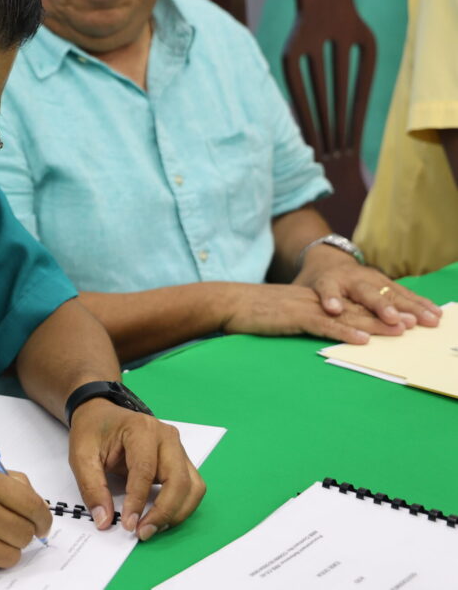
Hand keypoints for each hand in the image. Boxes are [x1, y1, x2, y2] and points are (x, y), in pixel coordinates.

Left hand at [68, 400, 204, 541]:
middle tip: (142, 532)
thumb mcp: (81, 456)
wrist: (101, 414)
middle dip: (164, 512)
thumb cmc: (92, 431)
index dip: (138, 501)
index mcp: (141, 429)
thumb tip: (104, 520)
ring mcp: (177, 448)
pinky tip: (160, 518)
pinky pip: (191, 487)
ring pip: (192, 486)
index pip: (145, 470)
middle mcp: (167, 437)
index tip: (128, 524)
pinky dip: (180, 506)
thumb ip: (91, 487)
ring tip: (152, 528)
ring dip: (177, 512)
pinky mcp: (180, 460)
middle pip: (178, 480)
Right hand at [219, 282, 412, 344]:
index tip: (396, 317)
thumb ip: (297, 320)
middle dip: (384, 315)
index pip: (349, 304)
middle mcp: (314, 299)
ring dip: (375, 324)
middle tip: (410, 323)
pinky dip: (347, 332)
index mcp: (312, 298)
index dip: (374, 311)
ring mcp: (306, 306)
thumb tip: (309, 331)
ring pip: (348, 315)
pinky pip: (326, 325)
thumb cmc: (248, 312)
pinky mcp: (295, 316)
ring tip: (399, 331)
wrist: (227, 302)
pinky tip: (363, 339)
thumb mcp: (278, 315)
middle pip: (355, 307)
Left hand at [293, 248, 441, 329]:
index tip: (333, 309)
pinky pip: (404, 293)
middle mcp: (351, 278)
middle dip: (381, 306)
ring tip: (424, 321)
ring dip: (409, 307)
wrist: (325, 259)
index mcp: (326, 281)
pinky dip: (419, 303)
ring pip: (391, 293)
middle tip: (392, 319)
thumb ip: (295, 304)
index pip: (327, 289)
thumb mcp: (298, 291)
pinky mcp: (385, 281)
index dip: (330, 298)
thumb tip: (279, 318)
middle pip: (367, 293)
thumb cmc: (311, 283)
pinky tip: (434, 313)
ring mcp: (371, 278)